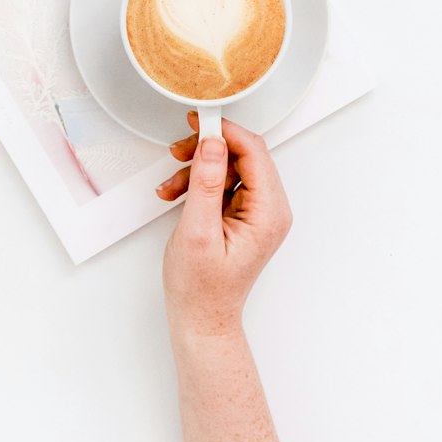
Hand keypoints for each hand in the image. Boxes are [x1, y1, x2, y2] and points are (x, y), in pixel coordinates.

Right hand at [158, 110, 292, 338]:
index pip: (254, 152)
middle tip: (177, 151)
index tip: (196, 121)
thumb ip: (207, 183)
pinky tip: (176, 195)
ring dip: (198, 169)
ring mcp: (259, 213)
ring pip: (231, 167)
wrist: (201, 320)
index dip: (225, 131)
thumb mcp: (197, 231)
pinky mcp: (244, 216)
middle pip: (244, 155)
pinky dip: (199, 183)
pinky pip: (225, 183)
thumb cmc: (201, 288)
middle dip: (207, 150)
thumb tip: (213, 143)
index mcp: (269, 213)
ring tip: (170, 186)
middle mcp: (271, 210)